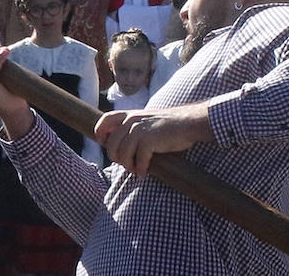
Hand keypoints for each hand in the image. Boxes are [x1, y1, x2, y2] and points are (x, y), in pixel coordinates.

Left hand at [94, 102, 212, 175]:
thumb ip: (132, 127)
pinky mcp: (148, 140)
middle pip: (112, 143)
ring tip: (136, 170)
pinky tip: (143, 173)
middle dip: (116, 157)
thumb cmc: (168, 125)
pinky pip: (138, 159)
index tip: (103, 143)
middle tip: (126, 164)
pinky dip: (140, 169)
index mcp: (129, 114)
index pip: (105, 120)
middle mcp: (131, 120)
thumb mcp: (146, 120)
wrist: (188, 123)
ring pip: (123, 153)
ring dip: (128, 165)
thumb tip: (119, 143)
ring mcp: (139, 130)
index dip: (100, 133)